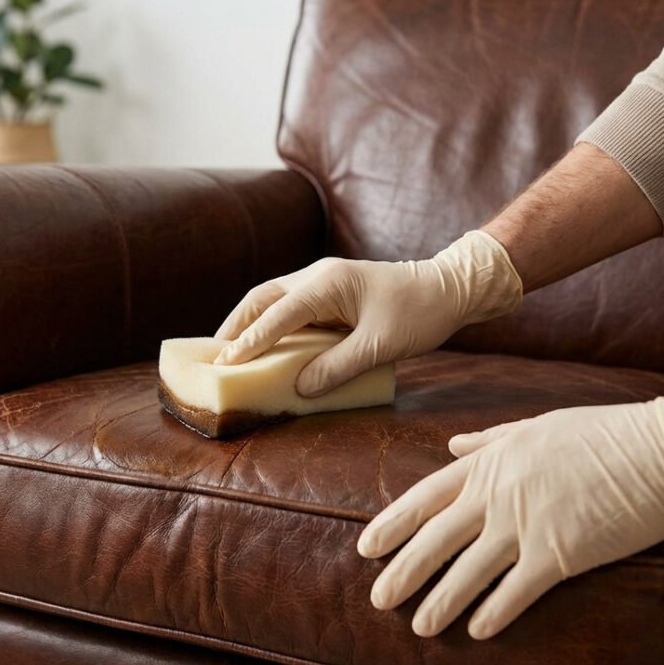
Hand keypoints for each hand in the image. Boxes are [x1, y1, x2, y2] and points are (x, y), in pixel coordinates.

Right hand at [213, 231, 521, 396]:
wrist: (449, 289)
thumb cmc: (419, 313)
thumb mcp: (380, 345)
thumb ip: (338, 367)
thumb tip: (299, 387)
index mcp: (327, 283)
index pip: (278, 314)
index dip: (251, 341)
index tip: (227, 363)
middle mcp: (317, 277)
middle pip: (262, 298)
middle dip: (236, 326)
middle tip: (214, 356)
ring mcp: (322, 283)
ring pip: (272, 300)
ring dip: (250, 324)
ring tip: (229, 352)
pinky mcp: (329, 294)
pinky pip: (290, 309)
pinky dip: (271, 326)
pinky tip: (265, 346)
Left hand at [357, 363, 663, 638]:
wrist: (663, 451)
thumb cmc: (605, 434)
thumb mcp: (536, 425)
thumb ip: (489, 441)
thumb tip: (452, 446)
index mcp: (490, 463)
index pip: (425, 497)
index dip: (392, 524)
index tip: (367, 547)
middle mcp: (498, 495)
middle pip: (435, 539)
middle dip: (403, 572)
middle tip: (378, 599)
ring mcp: (527, 524)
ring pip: (468, 571)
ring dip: (440, 602)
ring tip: (419, 626)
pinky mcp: (561, 553)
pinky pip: (517, 590)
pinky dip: (494, 612)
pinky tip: (477, 630)